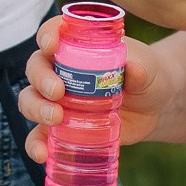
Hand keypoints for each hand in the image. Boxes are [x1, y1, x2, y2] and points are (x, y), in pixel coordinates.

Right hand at [17, 17, 169, 162]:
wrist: (155, 108)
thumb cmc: (148, 76)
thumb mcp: (149, 68)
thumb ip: (141, 67)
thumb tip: (133, 67)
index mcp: (79, 46)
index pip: (54, 32)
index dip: (47, 35)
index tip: (52, 46)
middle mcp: (62, 70)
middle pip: (36, 68)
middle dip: (41, 79)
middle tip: (58, 92)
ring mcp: (59, 100)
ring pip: (31, 100)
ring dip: (36, 108)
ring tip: (56, 119)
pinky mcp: (62, 128)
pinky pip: (39, 136)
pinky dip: (36, 144)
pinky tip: (43, 153)